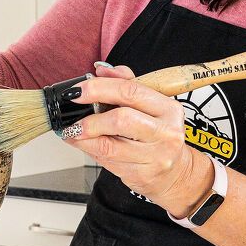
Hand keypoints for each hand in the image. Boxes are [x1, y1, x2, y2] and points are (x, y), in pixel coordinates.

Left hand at [63, 63, 213, 216]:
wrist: (173, 171)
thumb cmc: (157, 134)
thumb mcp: (148, 106)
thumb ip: (126, 83)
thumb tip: (102, 70)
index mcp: (168, 108)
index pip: (130, 91)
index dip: (98, 89)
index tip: (77, 92)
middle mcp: (166, 132)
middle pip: (120, 120)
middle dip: (90, 120)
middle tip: (73, 120)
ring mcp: (156, 156)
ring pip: (109, 146)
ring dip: (83, 139)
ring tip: (72, 133)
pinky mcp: (143, 175)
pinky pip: (108, 162)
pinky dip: (90, 152)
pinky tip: (84, 145)